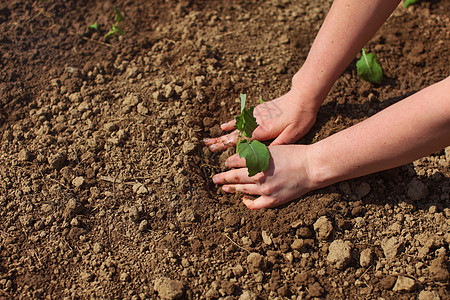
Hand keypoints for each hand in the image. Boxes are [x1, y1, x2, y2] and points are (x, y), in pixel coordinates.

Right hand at [204, 88, 318, 150]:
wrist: (303, 96)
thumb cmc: (300, 116)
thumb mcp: (293, 134)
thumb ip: (278, 144)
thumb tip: (264, 155)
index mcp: (263, 130)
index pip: (242, 141)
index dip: (229, 147)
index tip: (217, 152)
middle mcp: (256, 122)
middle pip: (234, 134)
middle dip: (220, 142)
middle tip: (208, 147)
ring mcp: (255, 115)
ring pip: (235, 127)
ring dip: (222, 134)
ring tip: (210, 139)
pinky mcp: (258, 110)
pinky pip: (241, 118)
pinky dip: (231, 123)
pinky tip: (223, 126)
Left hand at [212, 145, 314, 208]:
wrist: (311, 167)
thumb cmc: (294, 154)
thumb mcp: (272, 148)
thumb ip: (257, 153)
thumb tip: (242, 156)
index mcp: (257, 160)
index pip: (235, 161)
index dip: (228, 162)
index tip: (226, 163)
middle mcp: (258, 175)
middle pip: (234, 176)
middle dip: (223, 177)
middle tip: (214, 179)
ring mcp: (264, 189)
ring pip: (242, 190)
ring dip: (231, 189)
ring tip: (224, 188)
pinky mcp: (272, 200)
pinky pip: (255, 204)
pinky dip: (247, 203)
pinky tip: (243, 200)